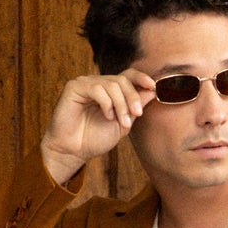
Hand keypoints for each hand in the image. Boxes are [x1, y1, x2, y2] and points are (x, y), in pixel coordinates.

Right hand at [40, 68, 156, 184]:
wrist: (75, 151)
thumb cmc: (95, 139)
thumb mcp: (123, 124)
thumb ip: (135, 108)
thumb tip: (152, 91)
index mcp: (110, 91)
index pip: (128, 76)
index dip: (141, 78)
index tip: (153, 86)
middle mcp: (98, 84)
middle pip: (122, 80)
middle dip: (133, 97)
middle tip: (136, 114)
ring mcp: (86, 83)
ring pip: (111, 84)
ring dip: (121, 104)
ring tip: (122, 122)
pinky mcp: (74, 87)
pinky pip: (96, 88)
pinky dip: (106, 103)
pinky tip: (107, 116)